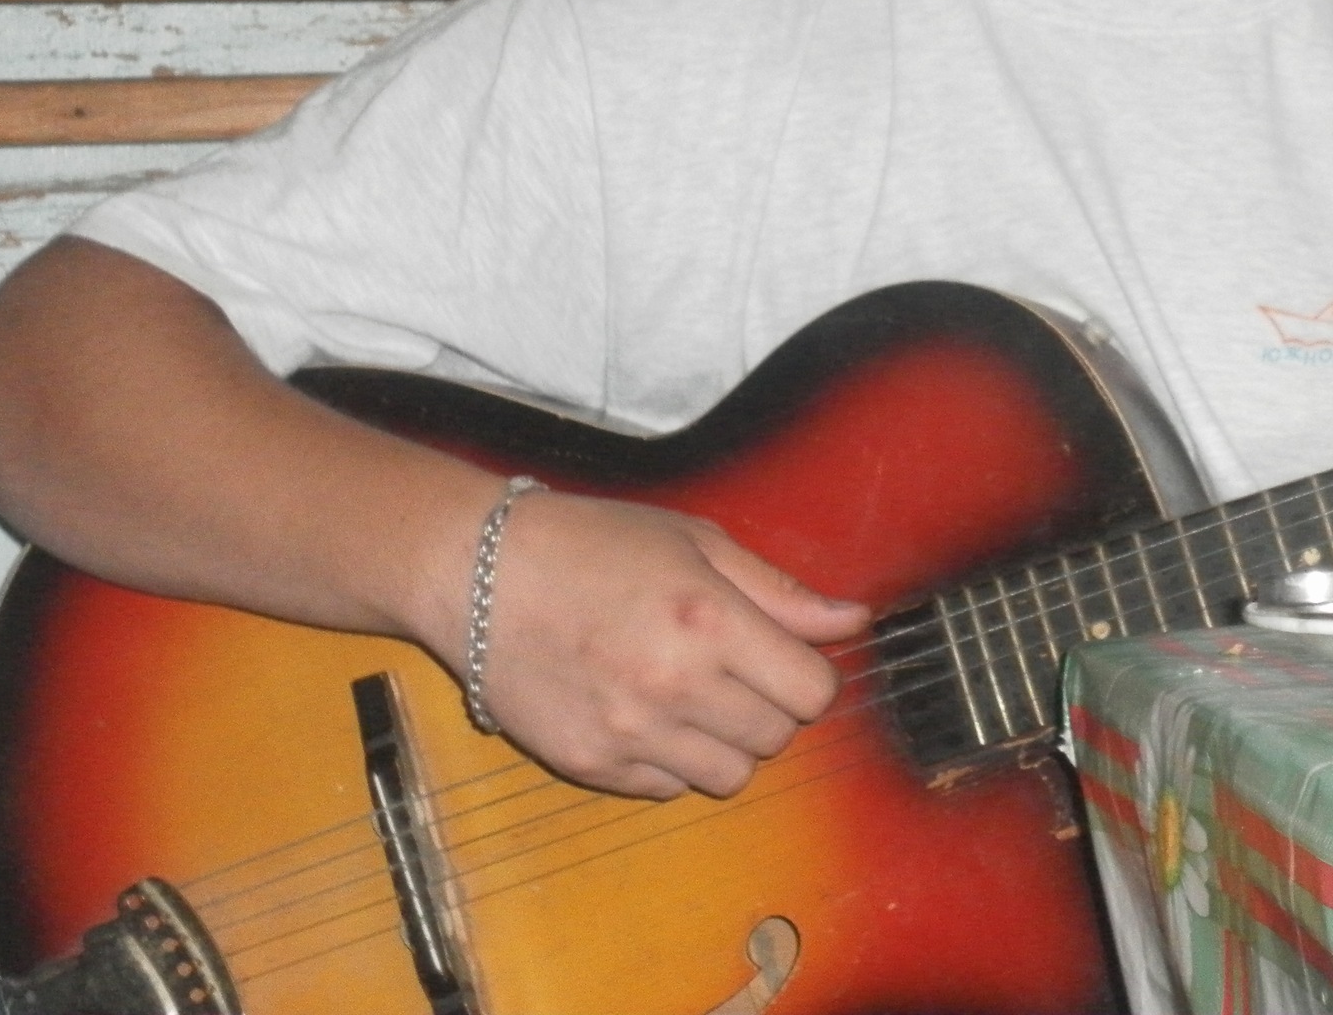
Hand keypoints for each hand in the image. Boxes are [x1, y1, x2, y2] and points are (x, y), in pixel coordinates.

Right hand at [464, 491, 869, 798]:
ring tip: (691, 695)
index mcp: (710, 622)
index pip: (811, 693)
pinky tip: (644, 713)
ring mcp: (628, 733)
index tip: (786, 658)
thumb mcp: (696, 542)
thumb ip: (780, 591)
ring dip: (725, 741)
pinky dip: (671, 761)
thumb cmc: (593, 544)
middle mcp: (674, 686)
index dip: (809, 677)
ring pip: (728, 776)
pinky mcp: (588, 765)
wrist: (477, 573)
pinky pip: (666, 790)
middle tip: (733, 670)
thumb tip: (854, 621)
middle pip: (775, 738)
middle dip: (770, 706)